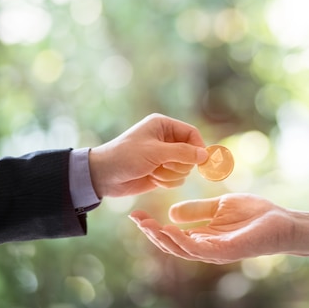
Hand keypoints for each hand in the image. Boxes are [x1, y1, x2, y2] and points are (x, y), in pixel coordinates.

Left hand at [89, 113, 207, 197]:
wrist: (103, 176)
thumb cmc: (126, 157)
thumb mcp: (155, 152)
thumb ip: (182, 153)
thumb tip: (205, 155)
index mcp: (163, 125)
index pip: (191, 133)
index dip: (198, 147)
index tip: (202, 162)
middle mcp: (165, 139)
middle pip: (191, 152)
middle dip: (179, 164)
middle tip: (165, 166)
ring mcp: (164, 156)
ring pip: (184, 168)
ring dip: (171, 174)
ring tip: (154, 172)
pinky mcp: (161, 171)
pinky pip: (177, 178)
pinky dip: (167, 181)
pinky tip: (152, 178)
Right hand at [129, 193, 308, 263]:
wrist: (283, 221)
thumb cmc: (256, 214)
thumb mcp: (220, 206)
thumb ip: (197, 210)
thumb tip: (170, 212)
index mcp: (204, 237)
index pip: (172, 236)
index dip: (153, 227)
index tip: (136, 213)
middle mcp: (206, 248)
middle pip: (171, 245)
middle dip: (151, 233)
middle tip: (134, 218)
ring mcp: (215, 252)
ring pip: (181, 250)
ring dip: (161, 237)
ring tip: (146, 224)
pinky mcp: (225, 252)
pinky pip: (198, 249)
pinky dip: (181, 240)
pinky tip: (168, 229)